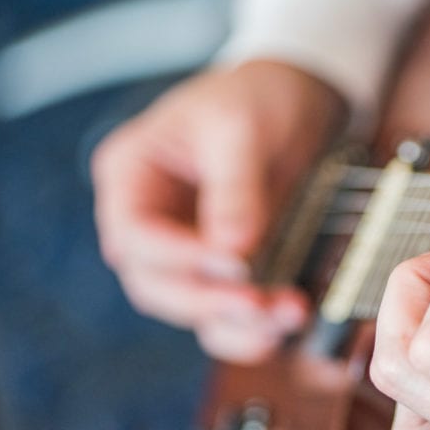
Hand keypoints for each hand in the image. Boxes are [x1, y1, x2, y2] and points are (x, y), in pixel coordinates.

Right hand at [92, 61, 345, 361]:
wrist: (297, 99)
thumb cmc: (257, 99)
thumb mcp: (241, 129)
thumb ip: (235, 189)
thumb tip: (234, 252)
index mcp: (132, 176)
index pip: (134, 235)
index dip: (179, 258)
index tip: (235, 263)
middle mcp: (150, 221)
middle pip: (156, 285)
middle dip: (208, 302)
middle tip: (260, 305)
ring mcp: (185, 250)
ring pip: (190, 309)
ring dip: (235, 325)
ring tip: (285, 318)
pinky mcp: (224, 269)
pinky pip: (224, 314)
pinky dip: (251, 329)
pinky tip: (282, 330)